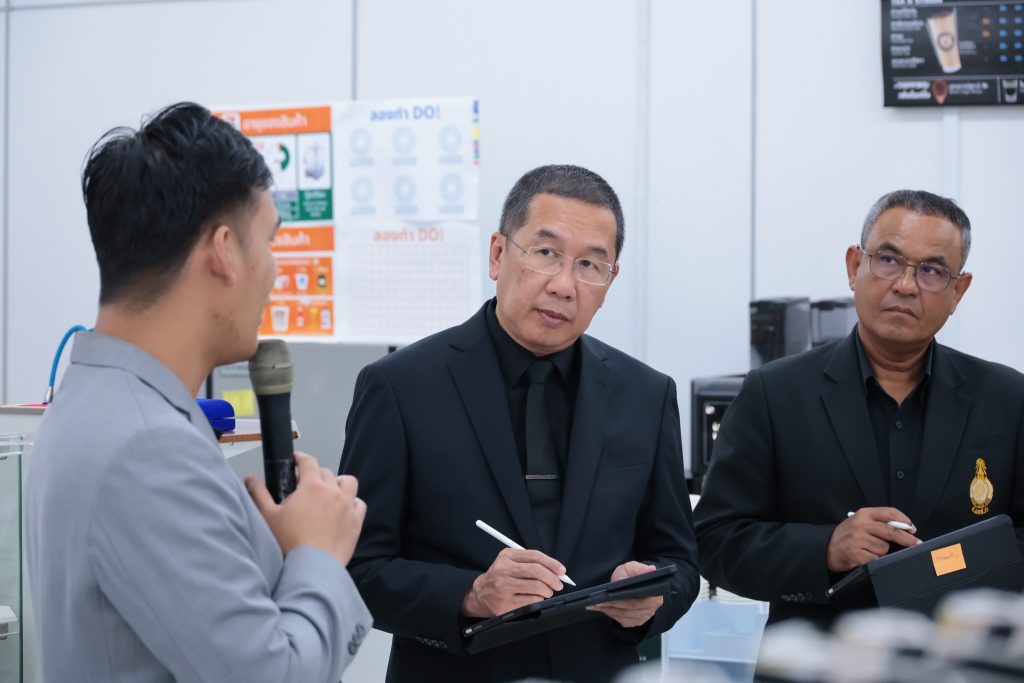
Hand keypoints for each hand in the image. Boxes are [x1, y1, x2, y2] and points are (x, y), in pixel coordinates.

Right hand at [246, 452, 365, 567]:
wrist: (312, 566)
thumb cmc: (290, 543)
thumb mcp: (268, 516)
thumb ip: (259, 493)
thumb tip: (250, 479)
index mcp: (312, 486)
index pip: (308, 461)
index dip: (301, 458)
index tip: (297, 460)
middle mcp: (332, 492)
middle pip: (326, 472)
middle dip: (315, 474)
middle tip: (305, 486)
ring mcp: (347, 505)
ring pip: (347, 482)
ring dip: (338, 483)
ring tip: (327, 493)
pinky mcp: (356, 521)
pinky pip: (359, 503)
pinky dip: (352, 502)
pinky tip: (343, 509)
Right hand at [461, 548, 564, 617]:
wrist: (480, 594)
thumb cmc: (500, 577)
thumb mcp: (509, 562)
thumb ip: (530, 562)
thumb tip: (556, 570)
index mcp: (506, 556)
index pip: (534, 556)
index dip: (552, 563)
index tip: (561, 570)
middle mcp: (503, 569)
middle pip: (536, 571)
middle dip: (553, 578)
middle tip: (558, 584)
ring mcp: (504, 587)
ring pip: (536, 586)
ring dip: (547, 591)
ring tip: (547, 592)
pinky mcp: (505, 603)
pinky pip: (532, 600)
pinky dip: (539, 599)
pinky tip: (537, 598)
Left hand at [586, 561, 662, 627]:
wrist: (633, 582)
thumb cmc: (632, 574)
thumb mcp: (633, 567)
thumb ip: (639, 568)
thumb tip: (650, 569)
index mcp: (655, 595)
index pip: (637, 601)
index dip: (621, 601)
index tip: (607, 598)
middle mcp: (652, 608)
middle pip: (629, 610)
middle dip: (611, 606)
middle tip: (595, 603)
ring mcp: (645, 616)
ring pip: (624, 616)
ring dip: (608, 611)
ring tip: (595, 605)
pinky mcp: (637, 621)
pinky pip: (623, 620)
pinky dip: (612, 615)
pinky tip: (603, 609)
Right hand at [827, 507, 919, 572]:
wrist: (826, 547)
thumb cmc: (846, 535)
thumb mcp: (859, 521)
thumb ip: (878, 522)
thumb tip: (903, 529)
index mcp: (863, 514)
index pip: (889, 513)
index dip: (904, 520)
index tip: (912, 528)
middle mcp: (861, 525)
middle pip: (891, 531)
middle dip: (907, 538)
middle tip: (916, 542)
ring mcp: (858, 540)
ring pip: (884, 548)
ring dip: (882, 552)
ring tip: (869, 549)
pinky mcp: (857, 554)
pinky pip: (876, 558)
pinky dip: (874, 559)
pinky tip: (865, 556)